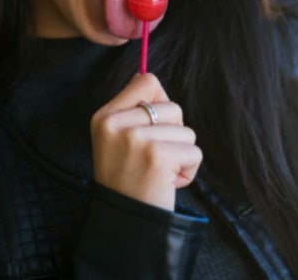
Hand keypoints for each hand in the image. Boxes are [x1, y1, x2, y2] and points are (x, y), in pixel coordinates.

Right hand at [90, 72, 201, 210]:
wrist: (127, 221)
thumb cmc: (129, 179)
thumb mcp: (117, 140)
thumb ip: (132, 110)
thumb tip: (146, 77)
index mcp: (103, 116)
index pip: (147, 81)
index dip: (159, 103)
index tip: (151, 129)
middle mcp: (115, 124)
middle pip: (173, 107)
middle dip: (173, 135)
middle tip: (152, 159)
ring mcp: (135, 139)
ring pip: (187, 131)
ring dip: (182, 155)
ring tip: (159, 172)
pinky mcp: (157, 156)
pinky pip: (194, 152)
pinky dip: (188, 171)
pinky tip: (167, 183)